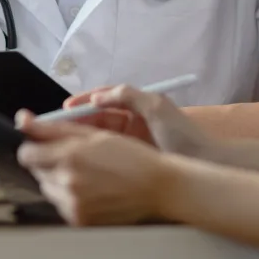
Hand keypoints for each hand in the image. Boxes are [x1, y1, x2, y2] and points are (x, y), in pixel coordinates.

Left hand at [16, 114, 168, 225]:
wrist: (157, 187)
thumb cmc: (131, 155)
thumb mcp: (95, 134)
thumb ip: (56, 127)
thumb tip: (23, 119)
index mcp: (69, 155)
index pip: (26, 153)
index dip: (32, 144)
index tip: (40, 141)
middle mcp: (67, 181)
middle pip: (36, 170)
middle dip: (48, 160)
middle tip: (73, 155)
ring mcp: (72, 204)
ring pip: (48, 188)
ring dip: (57, 178)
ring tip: (86, 172)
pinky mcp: (78, 220)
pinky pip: (61, 204)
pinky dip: (69, 195)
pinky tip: (91, 187)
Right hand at [65, 84, 215, 158]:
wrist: (203, 163)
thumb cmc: (182, 134)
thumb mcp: (156, 108)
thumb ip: (129, 96)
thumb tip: (99, 95)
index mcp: (139, 104)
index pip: (105, 98)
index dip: (84, 102)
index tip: (65, 108)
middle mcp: (133, 120)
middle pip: (98, 116)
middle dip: (77, 120)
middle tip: (55, 127)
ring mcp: (132, 140)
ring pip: (100, 134)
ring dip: (81, 136)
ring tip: (60, 142)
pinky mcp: (132, 158)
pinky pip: (107, 151)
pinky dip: (91, 151)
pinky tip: (78, 157)